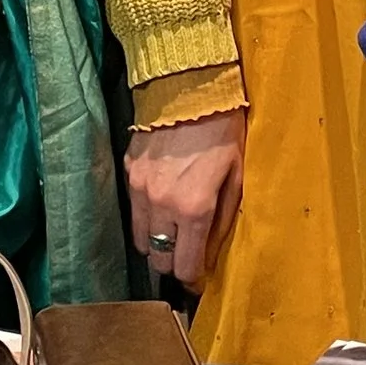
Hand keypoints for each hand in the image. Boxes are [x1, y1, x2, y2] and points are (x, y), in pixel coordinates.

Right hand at [125, 109, 244, 292]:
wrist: (191, 87)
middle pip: (158, 259)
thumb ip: (223, 220)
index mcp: (194, 210)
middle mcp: (161, 205)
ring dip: (156, 242)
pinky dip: (145, 214)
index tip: (198, 276)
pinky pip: (133, 209)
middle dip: (173, 261)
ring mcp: (140, 188)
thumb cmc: (224, 130)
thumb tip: (211, 252)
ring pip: (140, 239)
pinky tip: (161, 201)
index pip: (185, 266)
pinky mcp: (128, 171)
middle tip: (187, 252)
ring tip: (172, 230)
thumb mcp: (237, 177)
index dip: (192, 278)